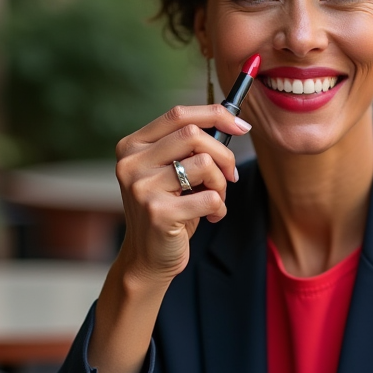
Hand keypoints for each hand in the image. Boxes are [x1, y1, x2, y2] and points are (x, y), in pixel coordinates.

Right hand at [114, 105, 249, 285]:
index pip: (177, 115)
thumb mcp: (172, 173)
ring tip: (215, 200)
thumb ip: (188, 148)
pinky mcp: (157, 212)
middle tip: (230, 175)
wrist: (148, 258)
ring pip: (205, 164)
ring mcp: (141, 187)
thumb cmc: (168, 210)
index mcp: (132, 146)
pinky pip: (210, 197)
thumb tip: (231, 122)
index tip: (240, 125)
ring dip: (221, 184)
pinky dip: (219, 207)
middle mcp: (131, 163)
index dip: (214, 115)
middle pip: (193, 135)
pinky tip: (210, 217)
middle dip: (223, 154)